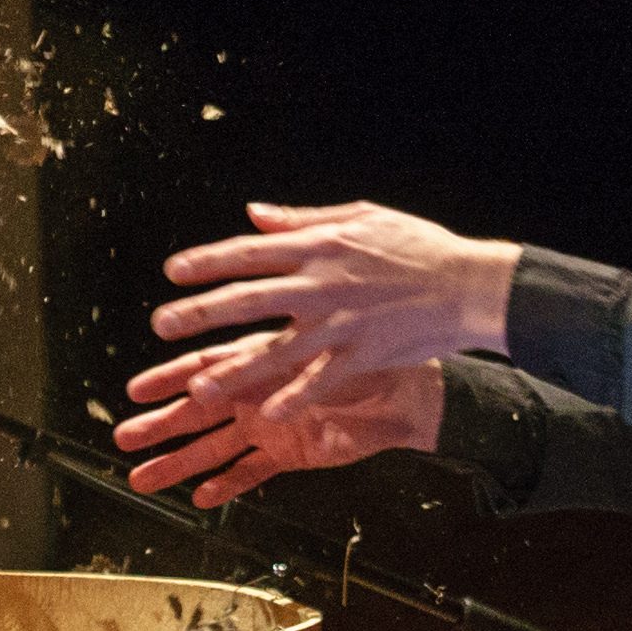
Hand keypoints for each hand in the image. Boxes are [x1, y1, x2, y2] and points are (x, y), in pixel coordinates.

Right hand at [114, 355, 443, 506]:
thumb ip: (280, 351)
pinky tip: (199, 497)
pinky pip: (252, 472)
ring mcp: (271, 427)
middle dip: (160, 426)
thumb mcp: (320, 347)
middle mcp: (259, 395)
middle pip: (199, 413)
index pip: (205, 371)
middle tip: (123, 437)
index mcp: (261, 362)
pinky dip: (227, 484)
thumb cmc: (367, 358)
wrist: (407, 393)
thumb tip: (242, 340)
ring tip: (142, 476)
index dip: (168, 381)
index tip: (135, 390)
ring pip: (216, 448)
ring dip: (179, 462)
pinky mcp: (290, 454)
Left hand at [143, 200, 518, 415]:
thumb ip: (302, 219)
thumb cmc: (418, 247)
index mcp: (319, 246)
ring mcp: (340, 324)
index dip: (208, 261)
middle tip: (162, 325)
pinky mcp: (362, 356)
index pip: (249, 252)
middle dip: (201, 313)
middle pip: (248, 300)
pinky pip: (319, 383)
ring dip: (233, 370)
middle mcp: (322, 284)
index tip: (174, 271)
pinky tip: (265, 416)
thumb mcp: (362, 217)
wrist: (469, 285)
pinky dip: (292, 399)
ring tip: (199, 387)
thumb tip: (254, 213)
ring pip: (275, 350)